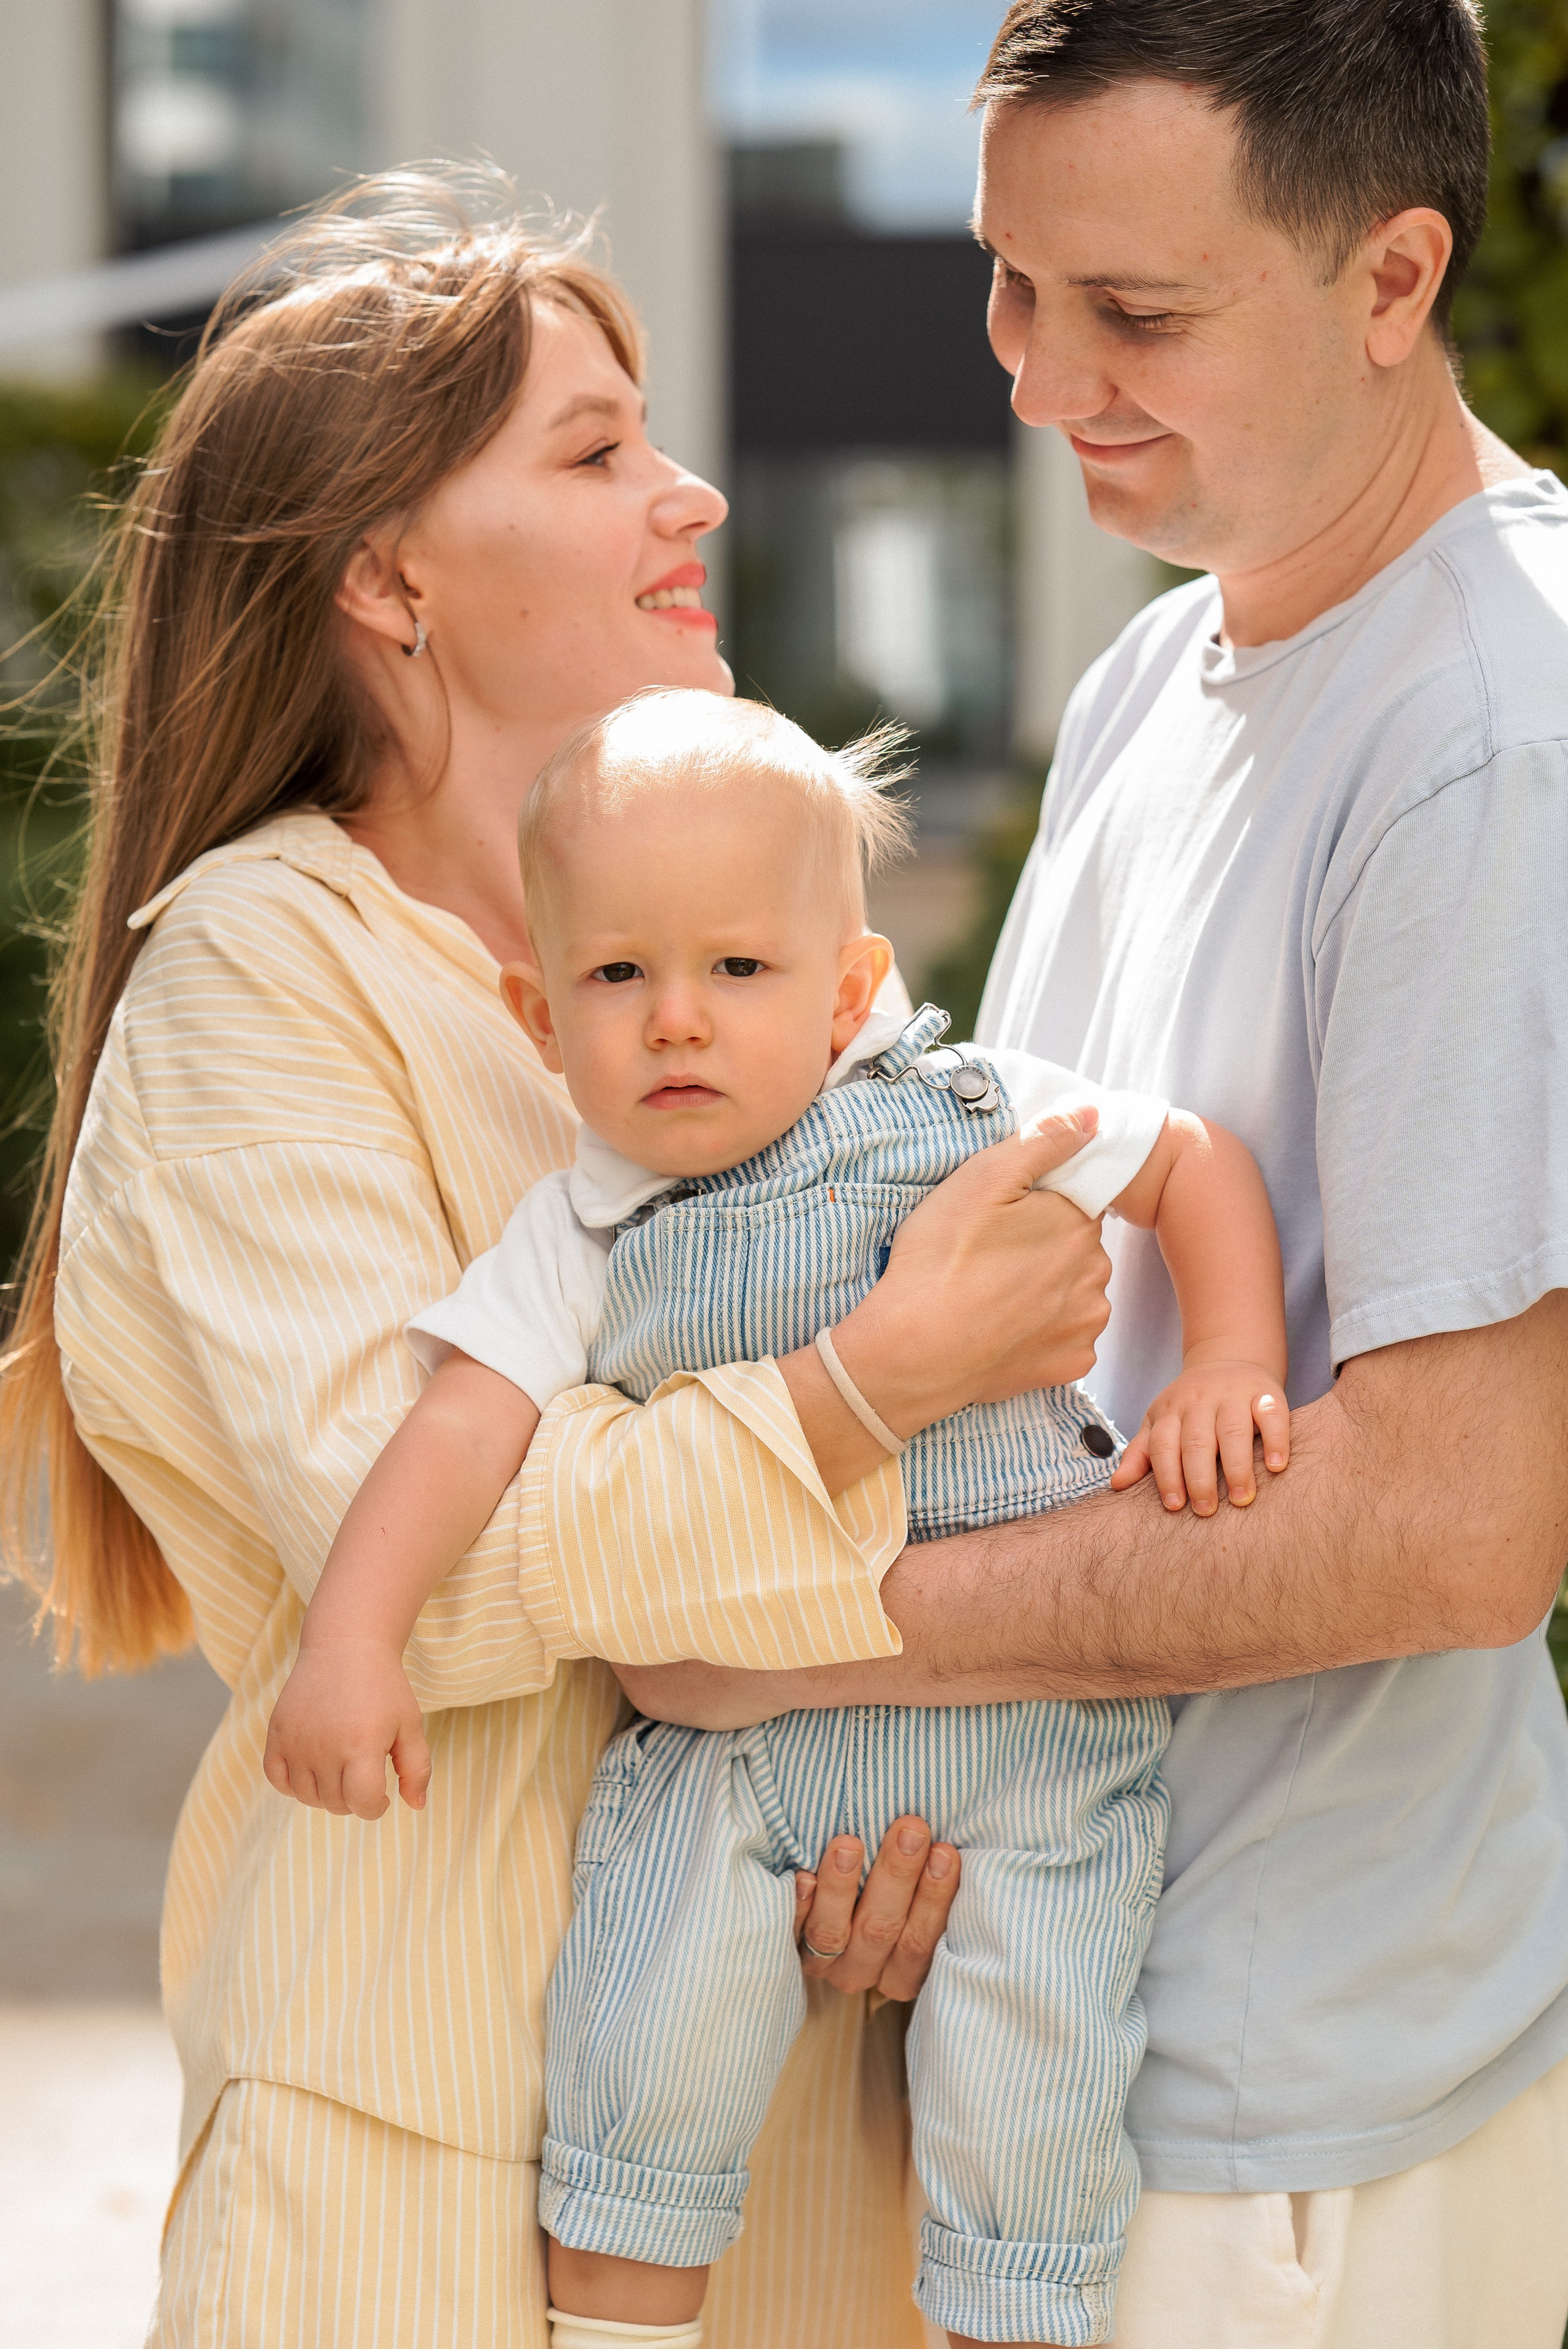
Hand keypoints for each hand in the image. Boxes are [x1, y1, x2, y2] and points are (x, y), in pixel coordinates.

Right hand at [262, 1638, 432, 1819]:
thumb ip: (417, 1769)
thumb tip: (416, 1806)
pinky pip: (277, 1779)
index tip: (382, 1795)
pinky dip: (293, 1785)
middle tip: (363, 1774)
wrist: (345, 1647)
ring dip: (326, 1794)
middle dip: (354, 1799)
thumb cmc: (383, 1688)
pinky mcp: (277, 1733)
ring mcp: (296, 1741)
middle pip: (336, 1804)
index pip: (363, 1804)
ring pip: (307, 1797)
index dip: (376, 1807)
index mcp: (362, 1746)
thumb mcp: (410, 1724)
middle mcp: (325, 1747)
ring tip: (341, 1770)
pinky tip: (313, 1770)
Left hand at [791, 1814, 960, 1999]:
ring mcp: (825, 1963)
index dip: (935, 1899)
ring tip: (849, 1845)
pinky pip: (790, 1931)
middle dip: (897, 1876)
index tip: (945, 1851)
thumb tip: (953, 1844)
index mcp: (904, 1970)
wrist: (836, 1909)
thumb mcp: (916, 1895)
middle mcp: (864, 1971)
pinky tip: (804, 1877)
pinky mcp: (789, 1947)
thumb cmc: (891, 1891)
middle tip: (911, 1830)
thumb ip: (933, 1877)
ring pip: (833, 1933)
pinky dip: (799, 1904)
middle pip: (881, 1931)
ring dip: (841, 1888)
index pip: (921, 1942)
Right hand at [830, 1107, 1111, 1439]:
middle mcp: (1096, 1274)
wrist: (912, 1352)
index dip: (1036, 1209)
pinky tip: (1003, 1329)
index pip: (1074, 1204)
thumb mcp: (981, 1179)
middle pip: (1077, 1249)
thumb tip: (1093, 1115)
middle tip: (988, 1259)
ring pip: (1075, 1293)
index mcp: (1078, 1224)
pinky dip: (1041, 1333)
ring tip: (992, 1296)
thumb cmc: (940, 1261)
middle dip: (1044, 1249)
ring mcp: (1086, 1324)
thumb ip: (1043, 1141)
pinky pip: (1066, 1338)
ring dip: (1046, 1292)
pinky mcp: (1071, 1365)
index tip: (1000, 1223)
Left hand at [1110, 1351, 1289, 1514]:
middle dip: (1199, 1478)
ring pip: (1233, 1430)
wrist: (1229, 1360)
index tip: (1174, 1506)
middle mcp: (1200, 1400)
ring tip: (1240, 1499)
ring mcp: (1234, 1395)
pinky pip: (1272, 1415)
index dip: (1167, 1476)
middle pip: (1196, 1441)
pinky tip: (1276, 1467)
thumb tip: (1117, 1485)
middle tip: (1206, 1510)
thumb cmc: (1192, 1405)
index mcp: (1171, 1410)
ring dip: (1236, 1467)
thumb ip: (1142, 1453)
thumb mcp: (1161, 1422)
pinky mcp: (1266, 1393)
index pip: (1164, 1444)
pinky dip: (1275, 1440)